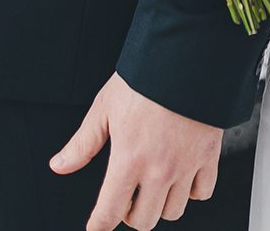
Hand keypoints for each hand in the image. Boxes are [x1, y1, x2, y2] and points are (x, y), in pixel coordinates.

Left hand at [51, 72, 221, 229]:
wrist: (187, 55)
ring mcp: (186, 166)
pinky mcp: (209, 156)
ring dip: (160, 205)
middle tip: (126, 196)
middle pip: (143, 221)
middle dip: (130, 214)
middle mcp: (159, 169)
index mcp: (129, 158)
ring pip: (172, 212)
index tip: (96, 226)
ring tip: (153, 185)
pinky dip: (191, 192)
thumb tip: (60, 165)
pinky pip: (202, 193)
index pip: (109, 212)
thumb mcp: (105, 106)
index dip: (99, 225)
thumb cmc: (146, 76)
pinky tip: (181, 175)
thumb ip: (83, 142)